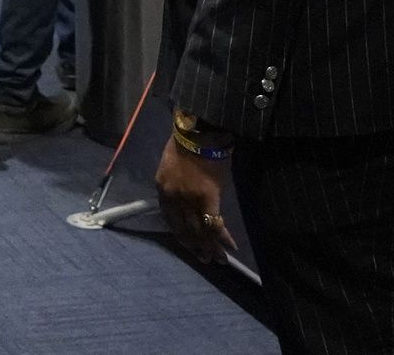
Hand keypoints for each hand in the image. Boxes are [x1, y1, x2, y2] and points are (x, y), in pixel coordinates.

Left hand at [155, 137, 237, 262]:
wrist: (198, 132)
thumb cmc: (186, 146)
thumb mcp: (172, 168)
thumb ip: (175, 188)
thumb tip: (187, 204)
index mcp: (163, 190)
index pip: (170, 221)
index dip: (182, 236)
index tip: (190, 245)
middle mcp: (173, 198)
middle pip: (184, 230)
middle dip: (195, 247)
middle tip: (205, 259)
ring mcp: (189, 199)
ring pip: (200, 231)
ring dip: (210, 247)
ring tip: (219, 260)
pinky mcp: (208, 197)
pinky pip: (214, 223)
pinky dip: (222, 237)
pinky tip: (230, 246)